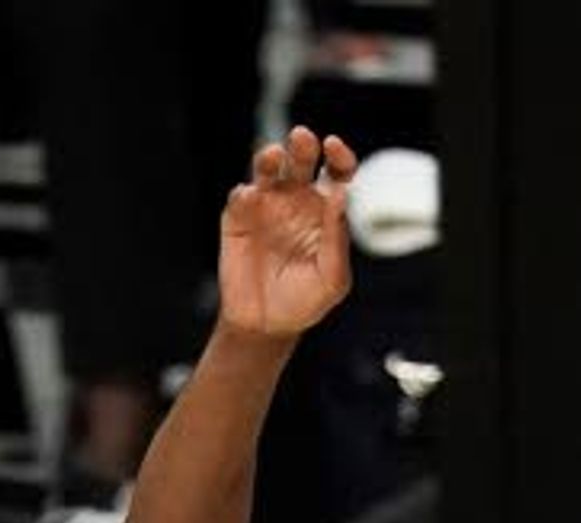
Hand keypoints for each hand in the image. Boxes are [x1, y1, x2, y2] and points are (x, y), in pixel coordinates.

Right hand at [220, 126, 356, 340]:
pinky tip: (250, 198)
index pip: (337, 171)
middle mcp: (296, 200)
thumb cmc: (305, 301)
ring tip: (272, 157)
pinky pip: (240, 198)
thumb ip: (338, 238)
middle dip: (302, 144)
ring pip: (267, 168)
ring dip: (269, 157)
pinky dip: (244, 194)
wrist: (266, 326)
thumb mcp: (332, 278)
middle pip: (301, 159)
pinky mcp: (237, 219)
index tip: (333, 148)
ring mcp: (265, 206)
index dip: (339, 154)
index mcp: (324, 208)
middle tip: (301, 138)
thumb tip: (342, 195)